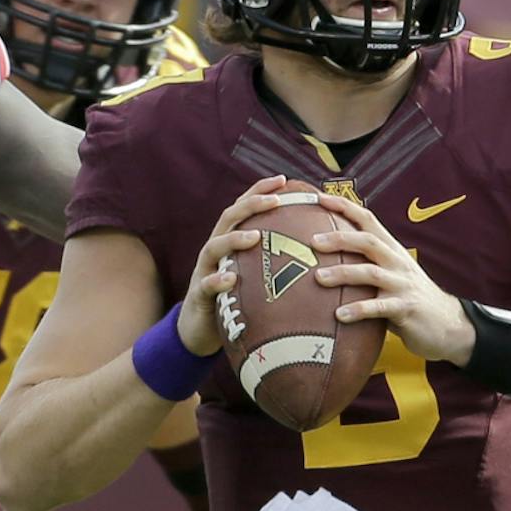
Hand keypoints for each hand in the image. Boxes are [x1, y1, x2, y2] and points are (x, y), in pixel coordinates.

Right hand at [177, 176, 285, 356]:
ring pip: (213, 247)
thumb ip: (270, 261)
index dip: (259, 192)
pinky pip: (206, 286)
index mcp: (228, 243)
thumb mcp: (252, 276)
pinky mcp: (199, 296)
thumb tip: (312, 253)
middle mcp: (214, 251)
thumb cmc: (232, 300)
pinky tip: (230, 279)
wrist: (198, 331)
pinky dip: (217, 280)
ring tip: (255, 236)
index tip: (283, 180)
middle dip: (251, 205)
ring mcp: (204, 271)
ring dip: (234, 239)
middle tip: (276, 200)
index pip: (242, 209)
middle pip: (228, 219)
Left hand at [311, 193, 472, 363]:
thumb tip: (326, 258)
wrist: (449, 324)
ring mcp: (403, 284)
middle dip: (340, 239)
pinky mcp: (406, 308)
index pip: (368, 220)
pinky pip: (379, 307)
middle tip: (313, 242)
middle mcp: (398, 262)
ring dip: (343, 274)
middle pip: (368, 242)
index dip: (345, 207)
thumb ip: (367, 264)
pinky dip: (358, 310)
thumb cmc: (410, 298)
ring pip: (371, 273)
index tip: (319, 198)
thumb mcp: (392, 274)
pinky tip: (339, 315)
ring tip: (318, 278)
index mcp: (392, 250)